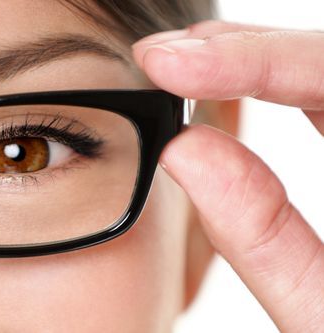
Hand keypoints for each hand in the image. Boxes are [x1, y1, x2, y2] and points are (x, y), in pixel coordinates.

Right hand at [132, 20, 323, 331]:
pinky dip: (272, 81)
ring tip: (183, 65)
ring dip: (252, 59)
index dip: (249, 62)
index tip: (167, 63)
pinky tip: (229, 81)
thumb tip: (184, 151)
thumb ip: (259, 233)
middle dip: (242, 51)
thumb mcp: (323, 312)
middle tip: (162, 60)